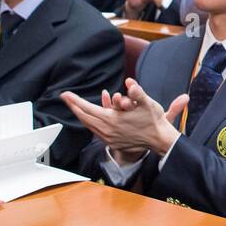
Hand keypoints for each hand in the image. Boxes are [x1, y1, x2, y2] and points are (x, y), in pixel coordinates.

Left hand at [61, 79, 186, 162]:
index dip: (75, 101)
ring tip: (75, 107)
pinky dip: (89, 123)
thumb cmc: (153, 120)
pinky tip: (89, 119)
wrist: (159, 140)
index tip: (66, 94)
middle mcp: (108, 130)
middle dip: (74, 106)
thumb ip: (137, 92)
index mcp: (112, 120)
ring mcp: (109, 138)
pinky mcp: (112, 143)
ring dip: (81, 115)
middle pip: (84, 117)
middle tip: (66, 97)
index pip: (88, 109)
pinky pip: (95, 131)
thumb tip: (130, 82)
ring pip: (89, 125)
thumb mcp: (148, 103)